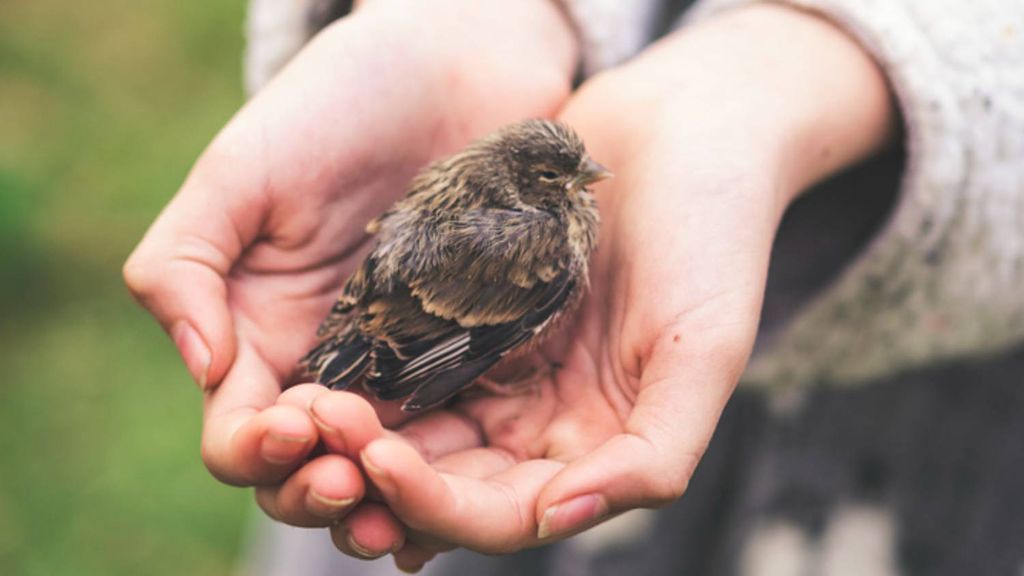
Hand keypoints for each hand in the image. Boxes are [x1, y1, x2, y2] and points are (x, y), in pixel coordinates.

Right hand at [123, 0, 576, 533]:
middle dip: (319, 489)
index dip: (255, 447)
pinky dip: (452, 470)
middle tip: (354, 482)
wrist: (454, 62)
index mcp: (261, 332)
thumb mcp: (242, 170)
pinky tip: (466, 488)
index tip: (294, 425)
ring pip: (385, 469)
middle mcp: (331, 361)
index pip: (240, 429)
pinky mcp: (473, 350)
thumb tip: (202, 368)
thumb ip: (186, 262)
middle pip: (309, 468)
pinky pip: (459, 429)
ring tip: (407, 514)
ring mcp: (405, 363)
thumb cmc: (340, 102)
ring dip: (386, 502)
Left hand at [316, 4, 894, 569]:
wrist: (683, 130)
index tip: (382, 460)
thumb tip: (557, 517)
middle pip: (443, 483)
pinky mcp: (464, 316)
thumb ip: (654, 453)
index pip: (505, 514)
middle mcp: (538, 425)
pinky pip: (403, 359)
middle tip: (318, 429)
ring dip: (357, 431)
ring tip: (303, 404)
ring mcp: (499, 371)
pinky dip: (363, 371)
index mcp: (595, 451)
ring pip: (412, 428)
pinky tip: (321, 363)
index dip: (439, 505)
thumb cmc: (711, 237)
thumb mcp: (706, 349)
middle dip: (379, 472)